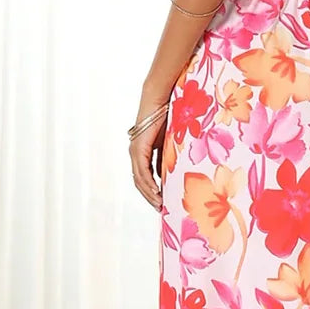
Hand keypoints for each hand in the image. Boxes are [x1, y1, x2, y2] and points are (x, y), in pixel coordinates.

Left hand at [130, 96, 168, 210]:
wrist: (161, 98)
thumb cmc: (169, 115)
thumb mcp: (171, 142)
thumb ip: (169, 157)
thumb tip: (174, 174)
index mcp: (142, 152)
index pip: (145, 177)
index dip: (153, 191)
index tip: (163, 203)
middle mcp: (135, 153)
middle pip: (140, 182)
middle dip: (150, 197)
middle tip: (162, 210)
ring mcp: (135, 151)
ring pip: (140, 180)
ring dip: (150, 194)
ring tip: (160, 205)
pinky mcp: (138, 148)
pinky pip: (142, 171)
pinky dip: (149, 184)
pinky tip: (157, 193)